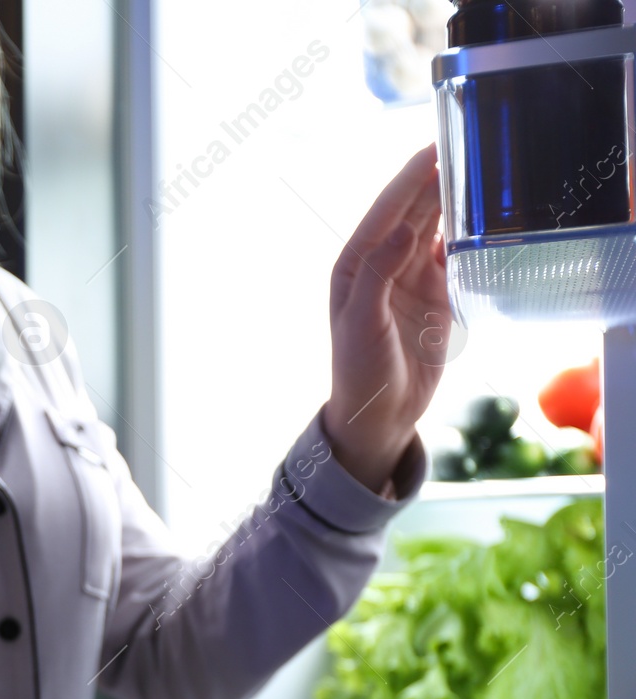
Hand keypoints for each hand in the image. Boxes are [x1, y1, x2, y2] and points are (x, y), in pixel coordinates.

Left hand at [323, 143, 449, 492]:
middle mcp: (382, 265)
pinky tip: (483, 215)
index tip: (433, 148)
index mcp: (355, 266)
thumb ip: (379, 275)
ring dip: (454, 202)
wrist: (379, 413)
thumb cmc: (358, 370)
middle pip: (412, 212)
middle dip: (435, 180)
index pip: (386, 212)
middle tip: (467, 146)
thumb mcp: (361, 323)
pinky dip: (466, 235)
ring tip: (480, 171)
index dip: (409, 179)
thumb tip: (403, 230)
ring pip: (434, 229)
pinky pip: (452, 255)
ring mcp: (410, 278)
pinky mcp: (436, 295)